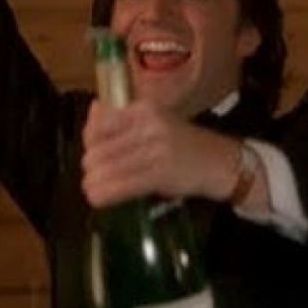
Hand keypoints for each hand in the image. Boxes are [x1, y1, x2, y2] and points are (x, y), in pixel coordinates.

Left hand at [81, 101, 240, 206]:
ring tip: (92, 190)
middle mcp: (149, 125)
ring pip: (107, 170)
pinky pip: (123, 186)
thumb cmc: (181, 142)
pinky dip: (106, 195)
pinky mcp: (161, 173)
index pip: (98, 126)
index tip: (93, 154)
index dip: (89, 144)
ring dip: (94, 184)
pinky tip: (98, 199)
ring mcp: (156, 149)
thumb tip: (94, 108)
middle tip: (93, 177)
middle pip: (99, 150)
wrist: (218, 161)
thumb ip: (121, 117)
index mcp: (143, 109)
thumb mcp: (153, 120)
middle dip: (90, 168)